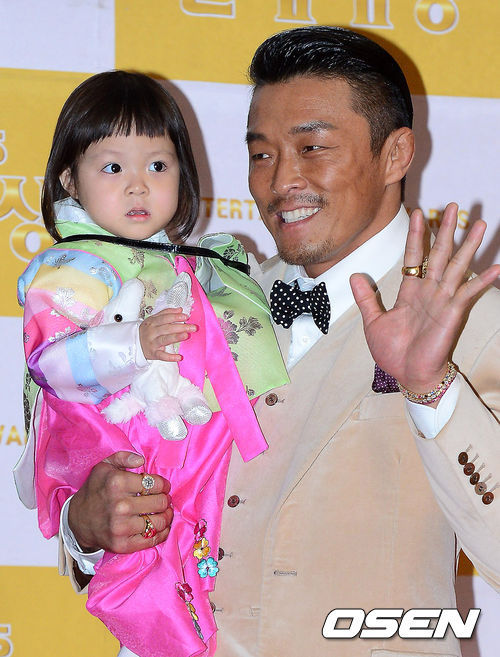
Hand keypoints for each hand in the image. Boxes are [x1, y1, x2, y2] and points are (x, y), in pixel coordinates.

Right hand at [68, 451, 172, 552]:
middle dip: (165, 499)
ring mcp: (121, 527)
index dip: (164, 484)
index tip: (163, 487)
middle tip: (164, 499)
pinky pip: (152, 540)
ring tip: (165, 512)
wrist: (77, 520)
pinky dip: (162, 533)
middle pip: (160, 503)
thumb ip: (123, 457)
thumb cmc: (95, 490)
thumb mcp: (104, 466)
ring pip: (159, 522)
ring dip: (167, 516)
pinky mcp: (122, 544)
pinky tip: (162, 526)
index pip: (155, 483)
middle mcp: (120, 505)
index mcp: (117, 483)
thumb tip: (141, 460)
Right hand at [139, 308, 196, 361]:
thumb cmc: (147, 330)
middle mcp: (152, 332)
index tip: (186, 316)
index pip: (165, 318)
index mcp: (152, 322)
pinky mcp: (153, 353)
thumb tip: (180, 309)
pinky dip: (170, 357)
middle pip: (167, 328)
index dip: (175, 317)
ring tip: (186, 335)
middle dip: (181, 327)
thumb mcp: (153, 319)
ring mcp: (152, 343)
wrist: (134, 343)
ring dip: (176, 337)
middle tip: (193, 327)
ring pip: (165, 340)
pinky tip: (179, 357)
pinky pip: (162, 356)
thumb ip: (166, 313)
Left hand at [350, 203, 499, 396]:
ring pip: (456, 267)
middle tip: (451, 206)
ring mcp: (442, 301)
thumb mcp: (373, 322)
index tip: (418, 213)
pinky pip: (467, 294)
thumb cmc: (393, 352)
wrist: (407, 375)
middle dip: (445, 230)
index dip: (416, 235)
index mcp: (410, 291)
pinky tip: (495, 268)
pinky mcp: (452, 314)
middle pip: (439, 254)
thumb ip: (366, 298)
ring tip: (480, 224)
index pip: (414, 256)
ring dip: (468, 246)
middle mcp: (429, 291)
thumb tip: (354, 275)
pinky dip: (481, 281)